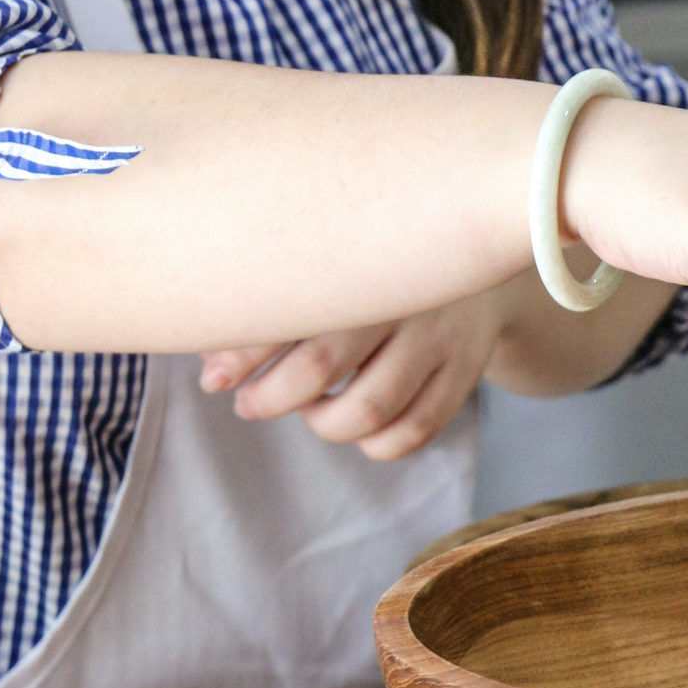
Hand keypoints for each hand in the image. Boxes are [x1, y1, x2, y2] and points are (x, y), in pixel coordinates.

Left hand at [199, 285, 509, 460]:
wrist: (476, 243)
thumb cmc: (374, 259)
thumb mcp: (330, 260)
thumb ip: (272, 301)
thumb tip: (210, 363)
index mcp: (358, 254)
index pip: (289, 310)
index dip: (242, 353)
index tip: (214, 381)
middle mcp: (401, 292)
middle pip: (322, 364)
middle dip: (272, 397)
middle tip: (250, 402)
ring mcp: (440, 333)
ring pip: (372, 410)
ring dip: (326, 425)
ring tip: (310, 411)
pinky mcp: (466, 366)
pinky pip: (417, 429)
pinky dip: (378, 445)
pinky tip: (360, 428)